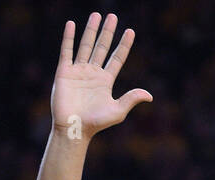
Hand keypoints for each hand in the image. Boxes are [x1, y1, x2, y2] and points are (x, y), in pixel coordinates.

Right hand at [52, 13, 151, 138]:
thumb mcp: (117, 111)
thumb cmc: (96, 123)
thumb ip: (131, 99)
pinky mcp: (65, 72)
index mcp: (106, 81)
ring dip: (91, 30)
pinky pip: (67, 51)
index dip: (124, 45)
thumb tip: (149, 96)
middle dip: (108, 32)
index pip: (117, 58)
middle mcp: (93, 73)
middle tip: (113, 16)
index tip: (130, 31)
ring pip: (86, 45)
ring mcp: (79, 71)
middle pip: (102, 47)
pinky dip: (69, 38)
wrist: (74, 128)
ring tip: (96, 15)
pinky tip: (72, 24)